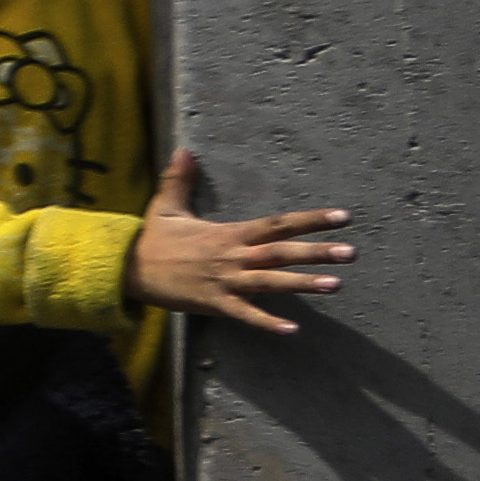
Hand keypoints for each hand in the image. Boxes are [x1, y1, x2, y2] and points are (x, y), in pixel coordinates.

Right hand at [126, 148, 352, 331]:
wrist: (128, 270)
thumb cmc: (153, 240)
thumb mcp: (166, 207)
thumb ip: (179, 179)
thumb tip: (184, 150)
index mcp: (229, 233)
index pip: (277, 224)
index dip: (310, 220)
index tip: (341, 217)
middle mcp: (233, 256)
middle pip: (281, 252)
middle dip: (317, 252)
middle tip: (351, 252)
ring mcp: (225, 281)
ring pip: (271, 281)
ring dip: (304, 283)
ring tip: (337, 285)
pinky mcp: (215, 303)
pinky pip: (245, 314)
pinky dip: (267, 322)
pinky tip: (292, 329)